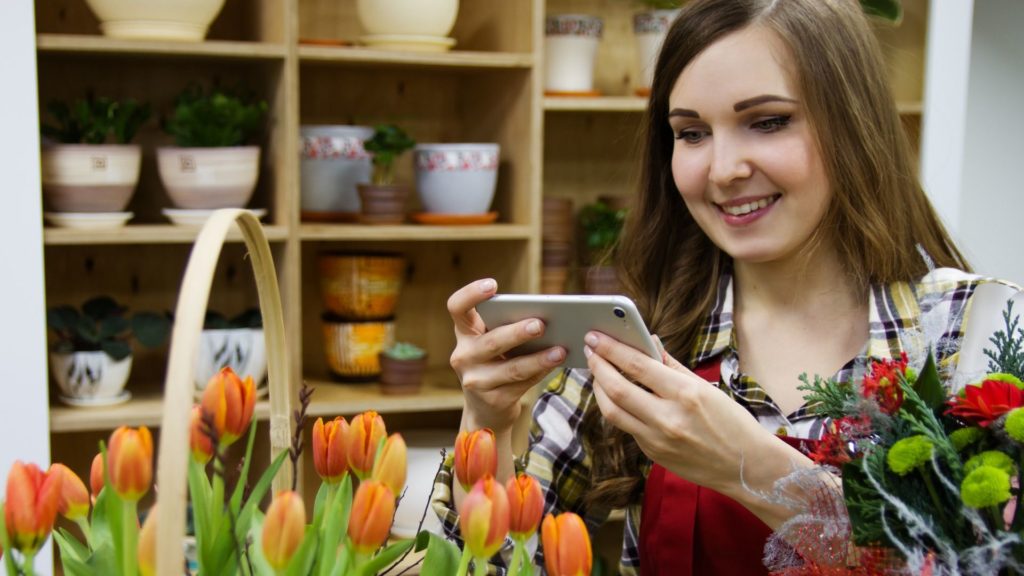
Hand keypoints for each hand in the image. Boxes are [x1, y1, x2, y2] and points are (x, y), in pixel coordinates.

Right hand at [447, 279, 566, 431]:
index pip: (457, 307)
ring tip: (560, 349)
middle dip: (517, 332)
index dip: (471, 294)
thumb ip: (507, 328)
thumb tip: (544, 317)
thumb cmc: (495, 363)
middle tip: (540, 324)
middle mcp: (464, 356)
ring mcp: (476, 381)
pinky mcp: (493, 400)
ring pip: (511, 368)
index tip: (493, 285)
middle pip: (491, 341)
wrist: (486, 410)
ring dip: (538, 358)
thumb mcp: (493, 344)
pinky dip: (541, 372)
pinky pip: (522, 384)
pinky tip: (556, 363)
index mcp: (464, 333)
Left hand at [584, 331, 787, 494]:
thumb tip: (649, 342)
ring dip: (599, 388)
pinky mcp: (653, 453)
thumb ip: (672, 366)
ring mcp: (658, 439)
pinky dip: (617, 407)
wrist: (747, 467)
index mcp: (686, 394)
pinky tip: (616, 395)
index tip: (596, 336)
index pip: (637, 365)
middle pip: (616, 388)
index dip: (611, 348)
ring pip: (612, 411)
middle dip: (597, 365)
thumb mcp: (706, 387)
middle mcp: (668, 417)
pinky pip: (627, 427)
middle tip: (589, 349)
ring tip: (597, 372)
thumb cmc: (732, 422)